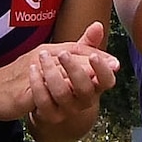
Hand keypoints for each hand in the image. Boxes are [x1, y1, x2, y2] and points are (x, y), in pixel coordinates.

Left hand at [0, 38, 119, 123]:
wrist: (47, 100)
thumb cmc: (66, 77)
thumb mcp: (77, 59)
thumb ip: (87, 44)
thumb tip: (98, 26)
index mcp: (96, 85)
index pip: (107, 81)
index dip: (102, 69)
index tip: (93, 56)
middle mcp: (85, 100)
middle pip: (85, 88)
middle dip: (74, 69)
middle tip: (63, 53)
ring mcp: (67, 109)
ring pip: (63, 94)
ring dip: (52, 72)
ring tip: (42, 56)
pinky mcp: (50, 115)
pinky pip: (43, 100)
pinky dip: (37, 83)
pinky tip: (33, 68)